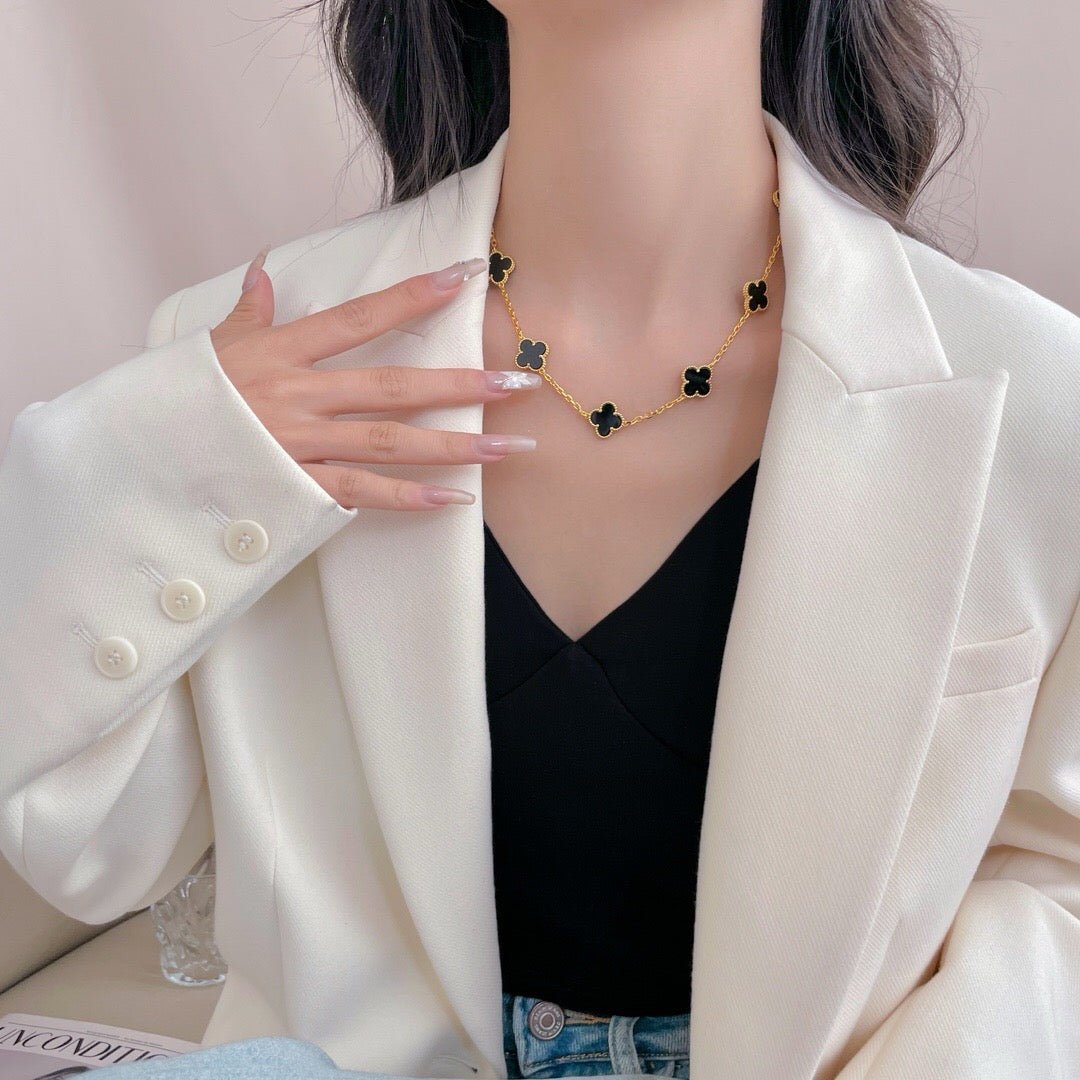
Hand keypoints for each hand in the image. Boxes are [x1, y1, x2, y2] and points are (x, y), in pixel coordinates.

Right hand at [208, 250, 539, 509]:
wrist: (134, 461)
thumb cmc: (177, 403)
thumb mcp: (209, 351)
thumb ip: (246, 313)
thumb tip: (261, 271)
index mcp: (280, 353)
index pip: (359, 318)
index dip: (413, 296)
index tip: (465, 277)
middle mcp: (298, 396)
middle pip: (393, 387)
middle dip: (460, 384)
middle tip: (519, 383)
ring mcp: (300, 445)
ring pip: (390, 443)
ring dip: (454, 445)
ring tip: (507, 446)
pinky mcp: (297, 490)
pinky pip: (361, 494)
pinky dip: (408, 498)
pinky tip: (454, 500)